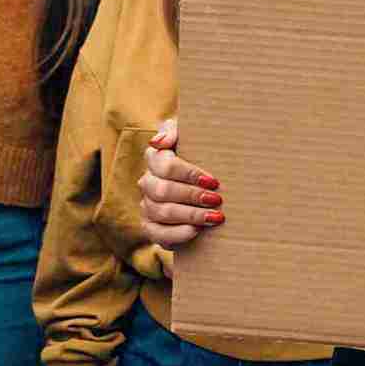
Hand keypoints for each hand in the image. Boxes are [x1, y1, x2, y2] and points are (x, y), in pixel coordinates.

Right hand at [137, 117, 222, 249]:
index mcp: (155, 159)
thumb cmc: (200, 155)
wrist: (204, 187)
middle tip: (217, 199)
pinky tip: (197, 230)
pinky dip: (178, 233)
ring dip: (191, 215)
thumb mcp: (192, 137)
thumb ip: (174, 131)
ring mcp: (147, 206)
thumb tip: (158, 142)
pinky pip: (158, 234)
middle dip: (192, 196)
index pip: (164, 164)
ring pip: (162, 212)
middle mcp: (147, 182)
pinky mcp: (151, 227)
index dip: (188, 173)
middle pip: (162, 190)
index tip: (213, 181)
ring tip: (215, 216)